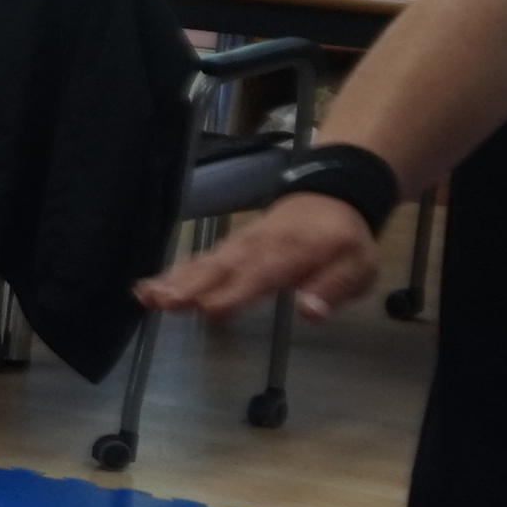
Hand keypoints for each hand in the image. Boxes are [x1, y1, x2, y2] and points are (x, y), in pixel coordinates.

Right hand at [137, 191, 383, 322]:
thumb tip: (310, 311)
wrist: (330, 196)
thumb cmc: (343, 241)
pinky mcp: (229, 247)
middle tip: (164, 301)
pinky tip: (149, 287)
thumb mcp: (359, 267)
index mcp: (293, 252)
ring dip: (175, 279)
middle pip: (224, 267)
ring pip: (206, 263)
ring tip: (147, 296)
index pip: (263, 273)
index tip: (211, 309)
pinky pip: (200, 260)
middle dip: (192, 284)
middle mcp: (259, 247)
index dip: (238, 290)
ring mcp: (240, 244)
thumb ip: (334, 288)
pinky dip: (174, 272)